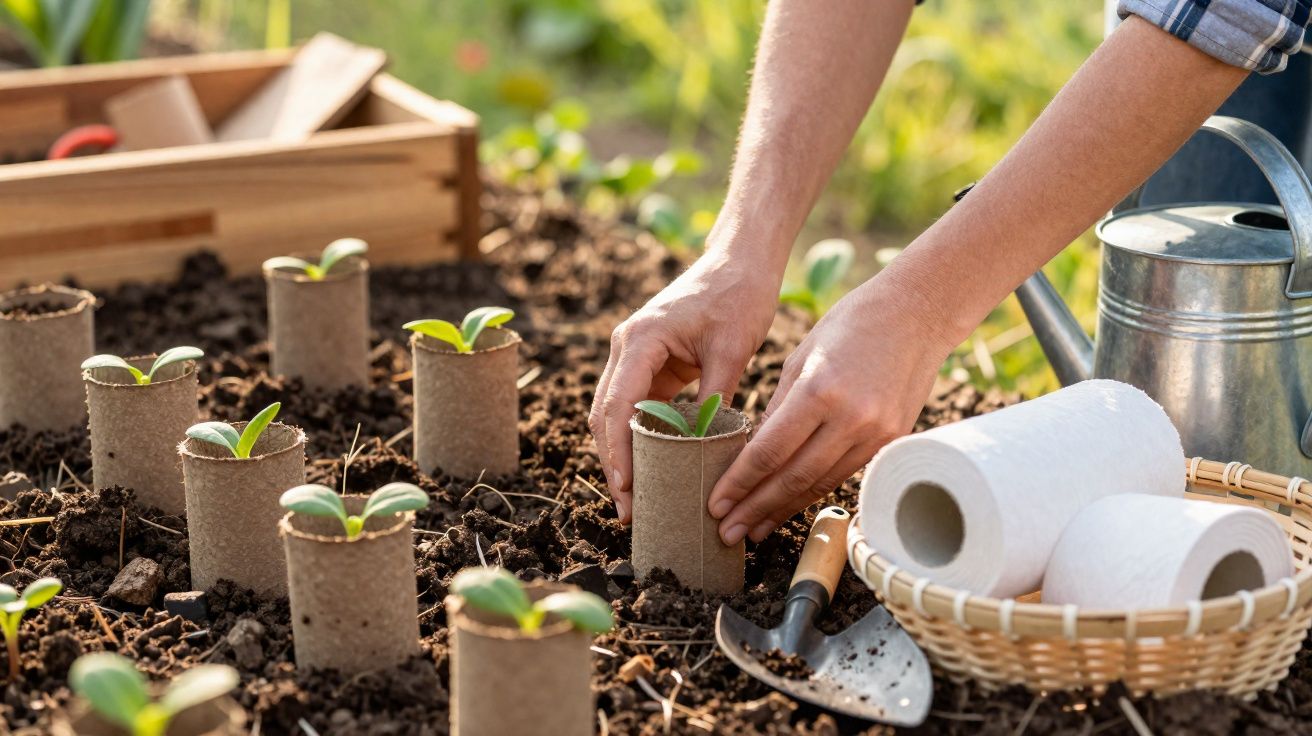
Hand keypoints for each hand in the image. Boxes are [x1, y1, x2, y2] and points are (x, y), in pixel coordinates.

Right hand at [589, 247, 778, 522]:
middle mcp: (627, 347)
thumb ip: (715, 397)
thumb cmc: (738, 295)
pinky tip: (654, 468)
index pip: (617, 405)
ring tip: (637, 498)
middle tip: (628, 509)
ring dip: (623, 454)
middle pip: (605, 414)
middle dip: (614, 463)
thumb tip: (706, 447)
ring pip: (617, 414)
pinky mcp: (651, 363)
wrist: (740, 261)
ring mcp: (636, 355)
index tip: (626, 489)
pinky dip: (642, 438)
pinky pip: (638, 407)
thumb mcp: (732, 348)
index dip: (618, 452)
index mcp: (641, 339)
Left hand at [707, 271, 955, 543]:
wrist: (917, 313)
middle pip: (793, 478)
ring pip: (820, 483)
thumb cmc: (849, 325)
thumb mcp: (800, 358)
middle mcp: (851, 418)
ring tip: (754, 529)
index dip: (739, 483)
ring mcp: (876, 433)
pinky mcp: (893, 440)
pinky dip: (814, 491)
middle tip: (727, 533)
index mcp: (819, 391)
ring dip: (783, 509)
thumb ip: (776, 409)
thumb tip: (750, 456)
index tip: (714, 504)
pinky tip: (791, 504)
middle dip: (755, 508)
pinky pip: (844, 473)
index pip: (769, 452)